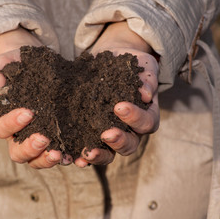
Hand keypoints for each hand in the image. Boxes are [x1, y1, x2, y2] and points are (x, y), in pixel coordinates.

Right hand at [0, 28, 63, 168]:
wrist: (38, 63)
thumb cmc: (18, 64)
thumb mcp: (5, 64)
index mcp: (3, 119)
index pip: (1, 128)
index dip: (11, 124)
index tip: (28, 113)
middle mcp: (19, 135)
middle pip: (17, 153)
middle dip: (30, 148)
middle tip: (43, 138)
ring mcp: (38, 140)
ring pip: (37, 160)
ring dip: (47, 160)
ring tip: (59, 154)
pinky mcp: (56, 139)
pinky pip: (60, 155)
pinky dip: (68, 158)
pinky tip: (77, 156)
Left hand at [74, 22, 159, 166]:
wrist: (112, 60)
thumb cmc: (131, 65)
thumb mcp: (143, 66)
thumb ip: (147, 79)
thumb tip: (145, 94)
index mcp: (146, 116)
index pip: (146, 123)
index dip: (135, 118)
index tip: (119, 107)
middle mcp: (131, 131)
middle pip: (129, 145)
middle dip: (118, 141)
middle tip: (106, 134)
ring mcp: (112, 136)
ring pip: (110, 154)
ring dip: (99, 156)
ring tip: (87, 153)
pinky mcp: (93, 136)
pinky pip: (89, 150)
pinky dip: (81, 157)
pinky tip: (72, 157)